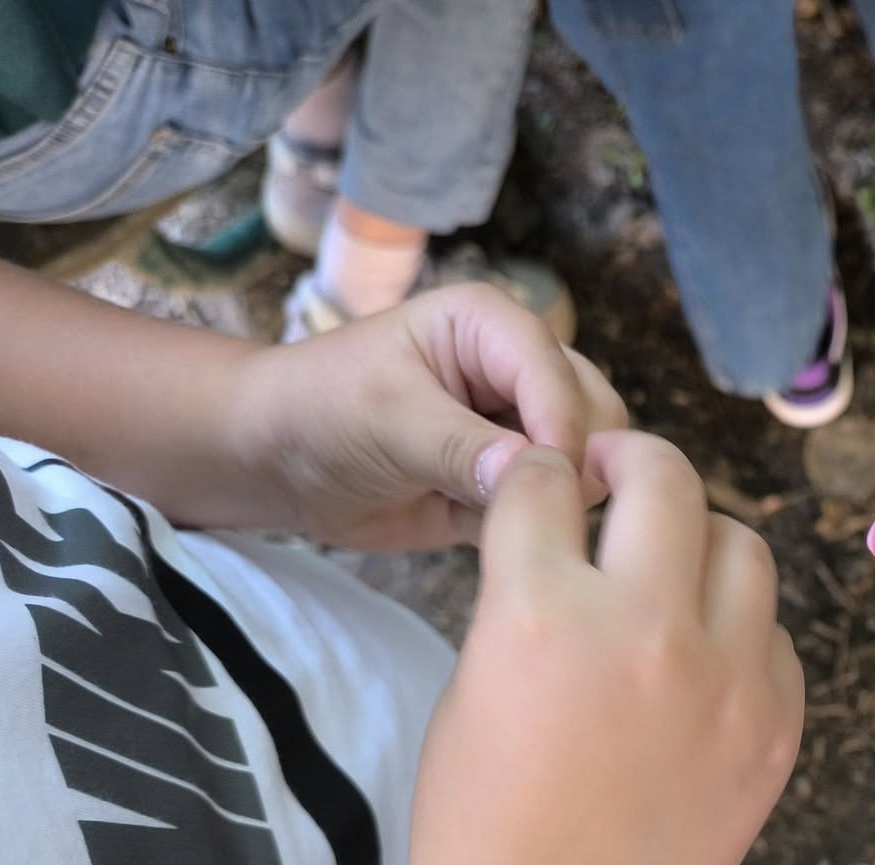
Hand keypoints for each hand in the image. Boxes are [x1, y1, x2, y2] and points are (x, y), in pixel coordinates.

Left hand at [226, 284, 626, 550]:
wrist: (278, 464)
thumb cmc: (319, 411)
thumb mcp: (385, 418)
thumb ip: (461, 446)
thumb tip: (533, 474)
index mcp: (490, 327)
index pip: (559, 374)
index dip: (563, 428)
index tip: (550, 484)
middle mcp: (517, 371)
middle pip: (596, 414)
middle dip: (572, 462)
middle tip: (524, 506)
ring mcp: (520, 427)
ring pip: (587, 464)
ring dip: (555, 496)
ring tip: (494, 516)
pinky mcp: (510, 480)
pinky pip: (553, 507)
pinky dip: (531, 524)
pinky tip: (481, 528)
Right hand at [402, 434, 803, 864]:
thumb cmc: (482, 820)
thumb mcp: (475, 682)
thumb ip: (526, 591)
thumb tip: (570, 523)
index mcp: (542, 616)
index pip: (544, 481)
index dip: (535, 476)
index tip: (543, 488)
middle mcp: (647, 631)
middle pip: (665, 480)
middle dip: (630, 464)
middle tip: (612, 482)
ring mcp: (729, 679)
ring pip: (743, 544)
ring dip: (700, 541)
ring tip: (668, 572)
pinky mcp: (778, 725)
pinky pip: (776, 633)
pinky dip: (741, 628)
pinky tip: (702, 658)